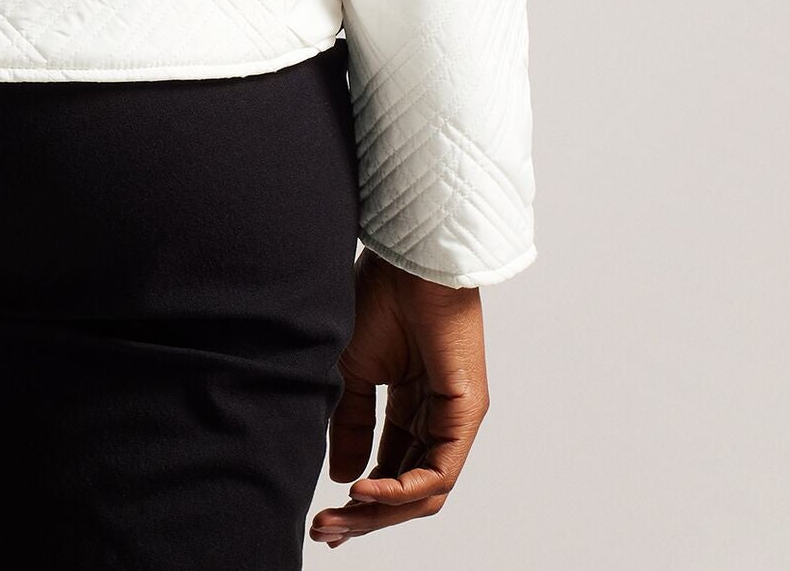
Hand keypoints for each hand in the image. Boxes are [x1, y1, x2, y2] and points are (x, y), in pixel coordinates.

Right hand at [309, 249, 488, 545]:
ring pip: (423, 490)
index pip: (390, 467)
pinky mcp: (466, 413)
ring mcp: (455, 418)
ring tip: (340, 518)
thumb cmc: (380, 296)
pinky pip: (438, 471)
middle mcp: (437, 417)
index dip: (359, 498)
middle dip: (365, 516)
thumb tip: (344, 475)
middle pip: (405, 488)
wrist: (405, 259)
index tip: (323, 516)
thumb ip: (352, 423)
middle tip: (325, 530)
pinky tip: (365, 490)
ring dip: (380, 511)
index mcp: (412, 403)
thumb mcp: (352, 369)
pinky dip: (400, 489)